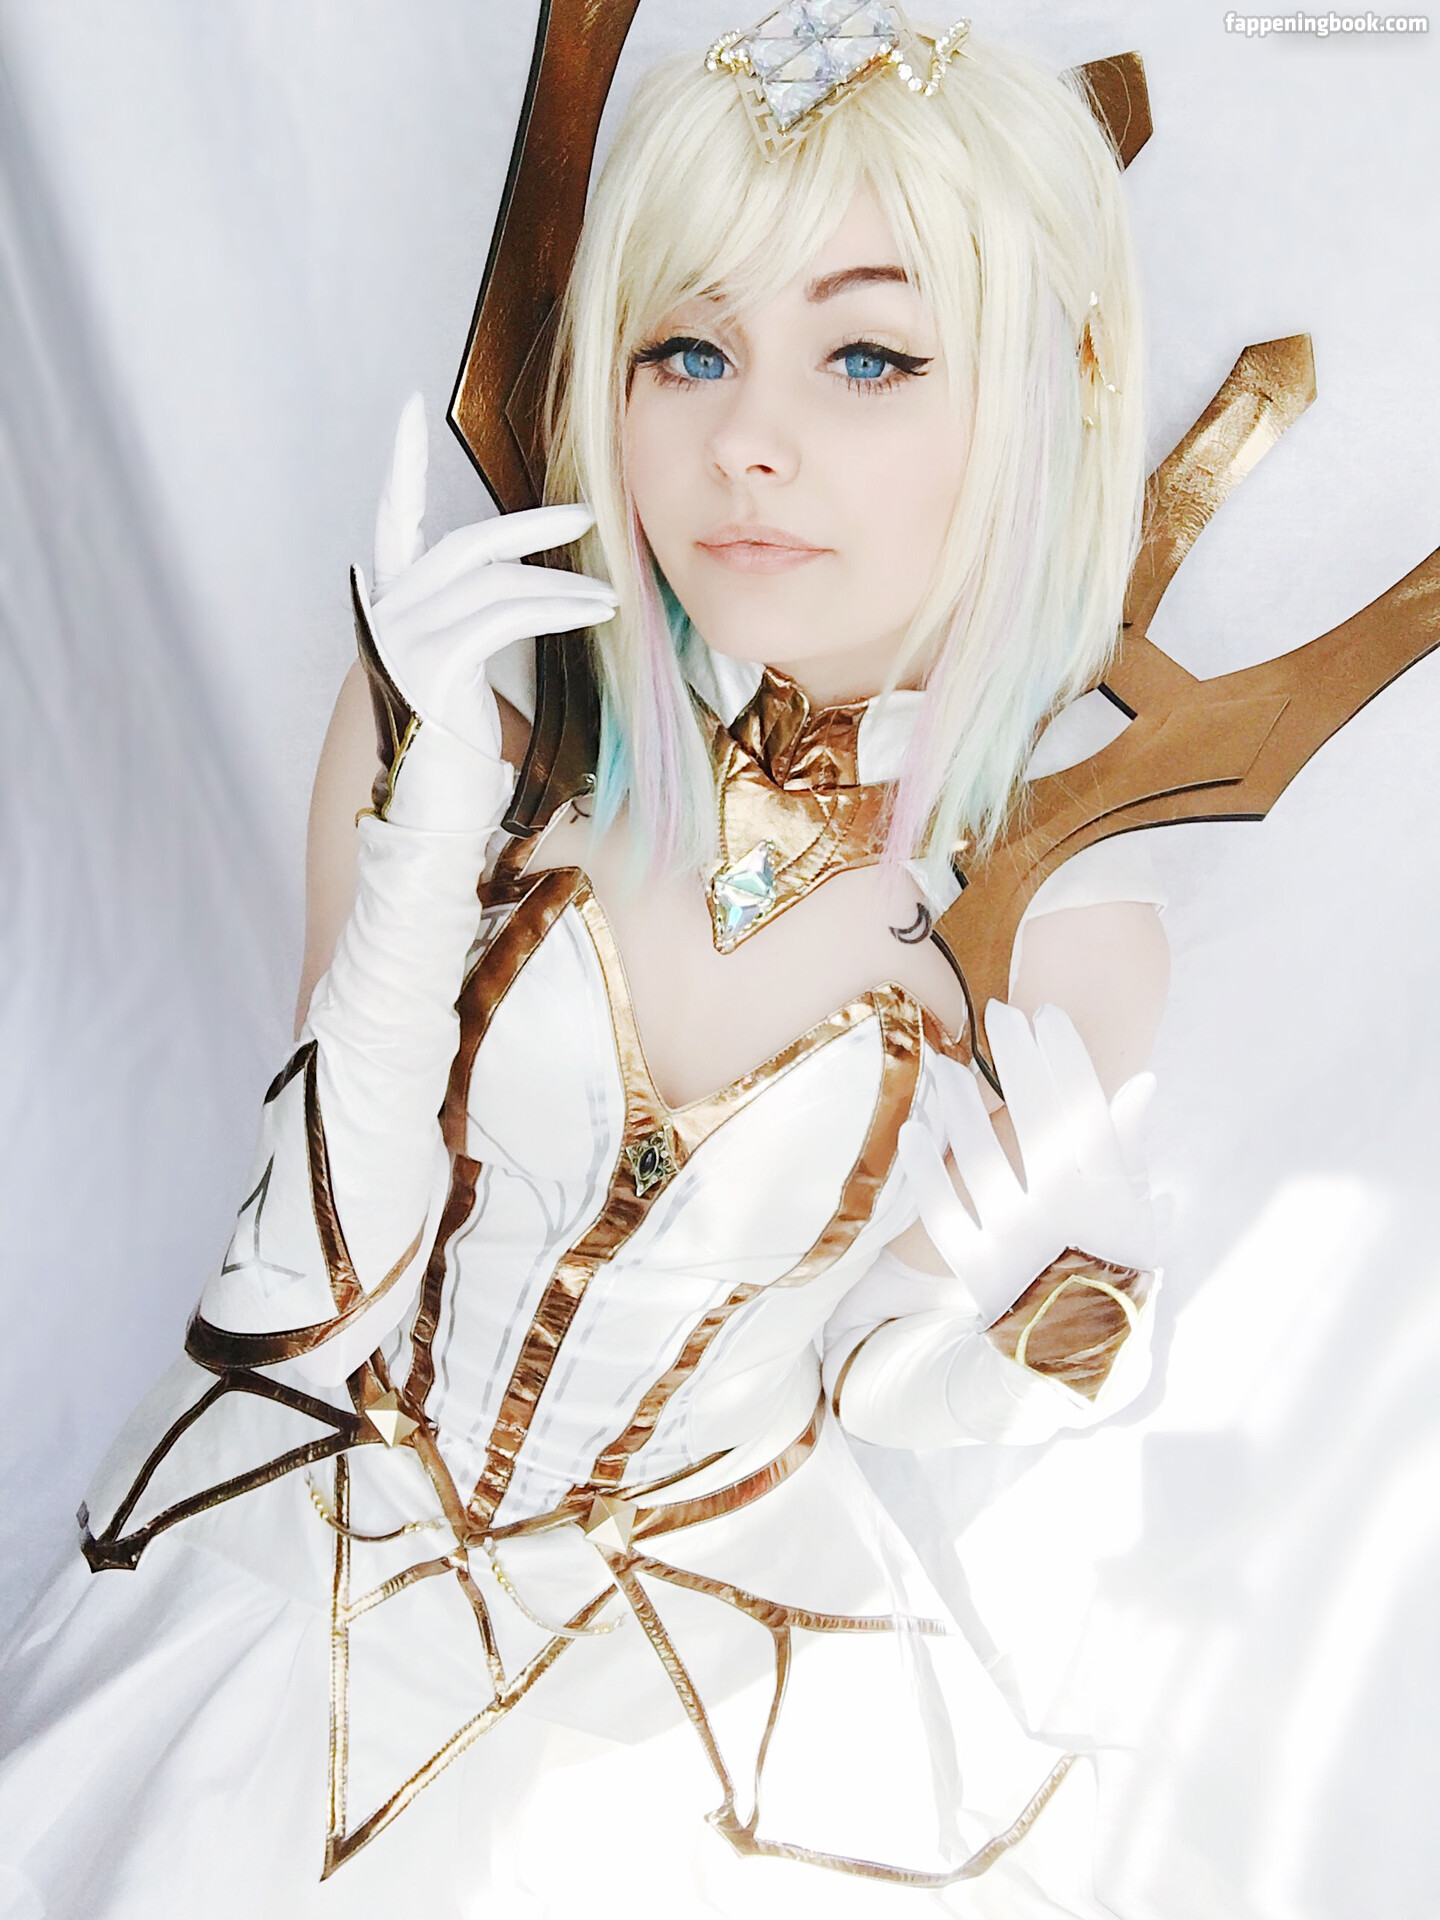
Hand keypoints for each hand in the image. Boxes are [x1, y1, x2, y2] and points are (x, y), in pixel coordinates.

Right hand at [364, 393, 617, 755]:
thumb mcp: (467, 680)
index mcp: (391, 612)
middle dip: (528, 525)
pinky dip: (555, 608)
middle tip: (589, 512)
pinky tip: (595, 612)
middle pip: (461, 544)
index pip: (390, 522)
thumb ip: (479, 627)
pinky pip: (503, 614)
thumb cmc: (457, 763)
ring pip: (491, 580)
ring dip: (563, 583)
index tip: (410, 408)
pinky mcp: (435, 665)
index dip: (401, 466)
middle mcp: (387, 616)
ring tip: (616, 592)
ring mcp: (404, 639)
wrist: (432, 824)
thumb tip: (532, 594)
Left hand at [897, 1001, 1155, 1323]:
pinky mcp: (974, 1267)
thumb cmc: (1112, 1271)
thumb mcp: (1136, 1213)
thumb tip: (1142, 1081)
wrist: (1079, 1354)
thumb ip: (1130, 1149)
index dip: (1065, 1057)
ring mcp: (1014, 1240)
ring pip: (979, 1158)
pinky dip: (924, 1169)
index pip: (1084, 1108)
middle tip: (1002, 1010)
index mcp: (1105, 1197)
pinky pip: (940, 1211)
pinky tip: (912, 1128)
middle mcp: (1059, 1213)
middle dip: (1018, 1060)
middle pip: (1033, 1120)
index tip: (1048, 1014)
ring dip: (960, 1107)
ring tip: (947, 1065)